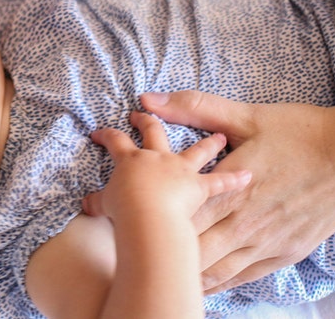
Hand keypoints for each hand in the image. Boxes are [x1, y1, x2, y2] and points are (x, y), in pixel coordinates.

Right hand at [83, 110, 250, 222]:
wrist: (150, 219)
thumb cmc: (125, 210)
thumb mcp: (104, 204)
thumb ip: (97, 202)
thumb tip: (85, 203)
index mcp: (133, 159)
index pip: (116, 141)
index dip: (106, 135)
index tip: (98, 132)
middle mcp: (158, 158)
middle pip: (153, 132)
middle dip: (146, 122)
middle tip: (141, 115)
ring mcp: (181, 170)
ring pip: (196, 151)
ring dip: (209, 144)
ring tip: (220, 138)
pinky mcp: (200, 187)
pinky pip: (220, 183)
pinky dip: (235, 180)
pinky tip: (248, 177)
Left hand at [137, 90, 334, 292]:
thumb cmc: (303, 131)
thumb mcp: (248, 115)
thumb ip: (196, 108)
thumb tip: (149, 98)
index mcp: (234, 186)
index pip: (183, 215)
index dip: (150, 224)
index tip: (122, 227)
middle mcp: (250, 221)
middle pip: (196, 250)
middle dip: (163, 255)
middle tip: (133, 260)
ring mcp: (271, 241)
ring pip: (219, 270)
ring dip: (189, 275)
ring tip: (159, 279)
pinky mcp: (288, 251)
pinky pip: (247, 276)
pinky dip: (221, 283)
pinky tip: (202, 286)